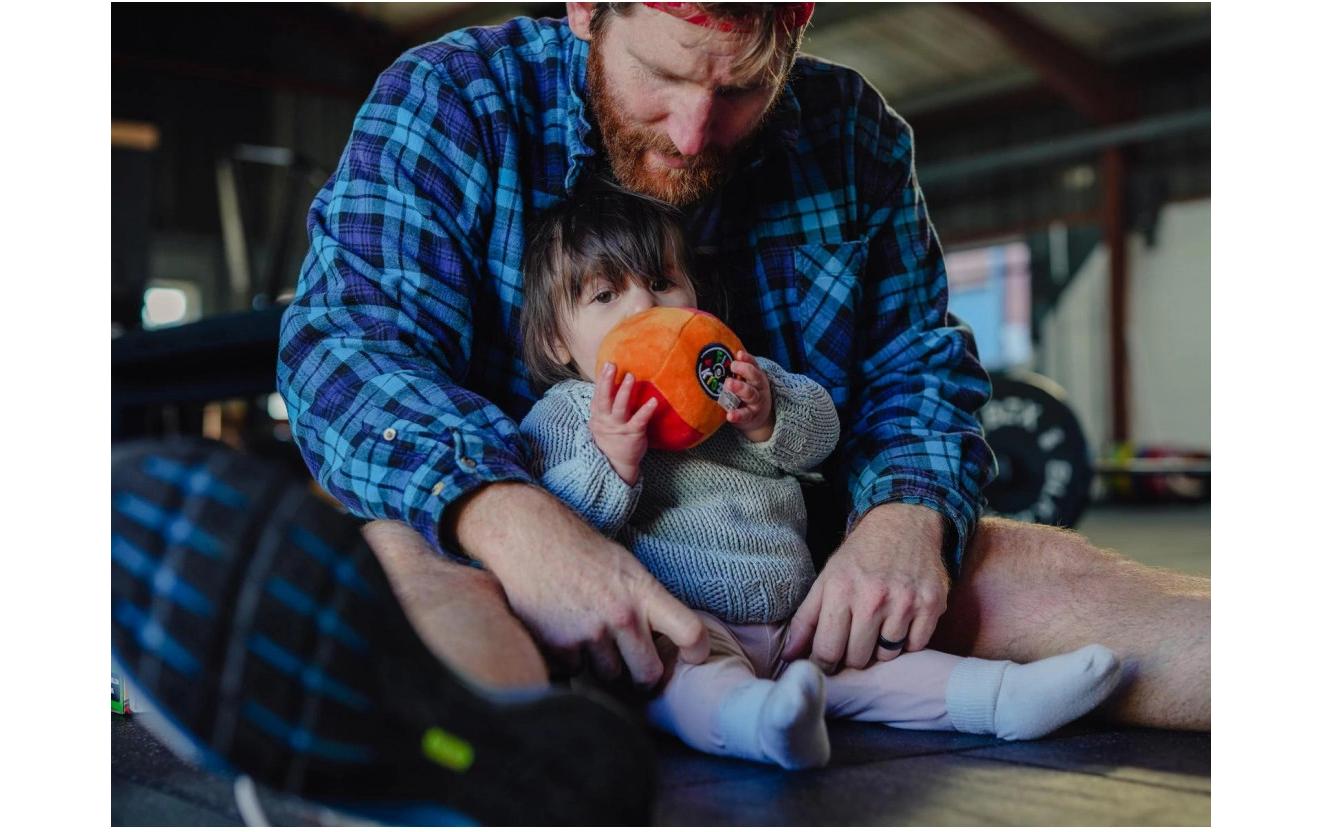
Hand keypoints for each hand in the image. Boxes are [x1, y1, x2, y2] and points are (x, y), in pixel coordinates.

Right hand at [451, 482, 709, 686]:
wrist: (524, 534)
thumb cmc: (577, 547)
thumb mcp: (623, 565)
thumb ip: (645, 601)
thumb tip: (667, 639)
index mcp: (642, 591)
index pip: (689, 632)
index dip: (697, 651)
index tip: (692, 656)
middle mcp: (620, 615)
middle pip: (648, 674)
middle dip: (642, 674)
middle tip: (632, 660)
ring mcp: (588, 633)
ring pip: (608, 674)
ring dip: (600, 661)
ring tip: (584, 626)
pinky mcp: (558, 646)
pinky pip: (573, 669)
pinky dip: (568, 657)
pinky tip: (559, 626)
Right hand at [589, 362, 658, 484]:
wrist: (616, 464)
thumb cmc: (611, 439)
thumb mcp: (602, 422)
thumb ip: (605, 406)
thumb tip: (611, 385)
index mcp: (598, 416)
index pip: (598, 395)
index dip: (602, 380)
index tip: (607, 364)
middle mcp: (605, 420)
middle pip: (604, 398)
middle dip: (607, 381)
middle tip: (612, 365)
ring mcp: (618, 427)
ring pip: (619, 407)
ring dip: (624, 391)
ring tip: (631, 376)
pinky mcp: (632, 434)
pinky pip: (639, 420)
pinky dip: (646, 410)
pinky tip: (653, 401)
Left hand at [724, 351, 774, 442]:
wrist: (759, 417)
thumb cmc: (746, 393)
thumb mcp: (746, 380)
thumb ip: (735, 370)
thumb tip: (713, 355)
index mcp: (756, 375)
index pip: (753, 364)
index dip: (747, 358)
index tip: (738, 354)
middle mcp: (758, 387)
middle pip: (755, 376)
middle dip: (744, 370)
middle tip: (732, 366)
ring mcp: (756, 402)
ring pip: (751, 394)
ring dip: (740, 388)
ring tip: (729, 384)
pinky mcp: (750, 415)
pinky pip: (745, 415)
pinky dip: (737, 415)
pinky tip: (729, 415)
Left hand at [782, 503, 949, 670]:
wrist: (904, 524)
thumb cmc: (860, 556)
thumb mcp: (826, 579)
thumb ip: (805, 620)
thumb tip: (789, 656)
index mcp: (840, 590)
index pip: (827, 650)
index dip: (822, 663)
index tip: (824, 663)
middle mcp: (873, 598)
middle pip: (857, 658)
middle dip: (852, 654)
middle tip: (854, 637)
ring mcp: (905, 603)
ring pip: (887, 656)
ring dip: (880, 647)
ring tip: (878, 624)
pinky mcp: (931, 605)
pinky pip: (915, 646)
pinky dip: (907, 641)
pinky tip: (900, 621)